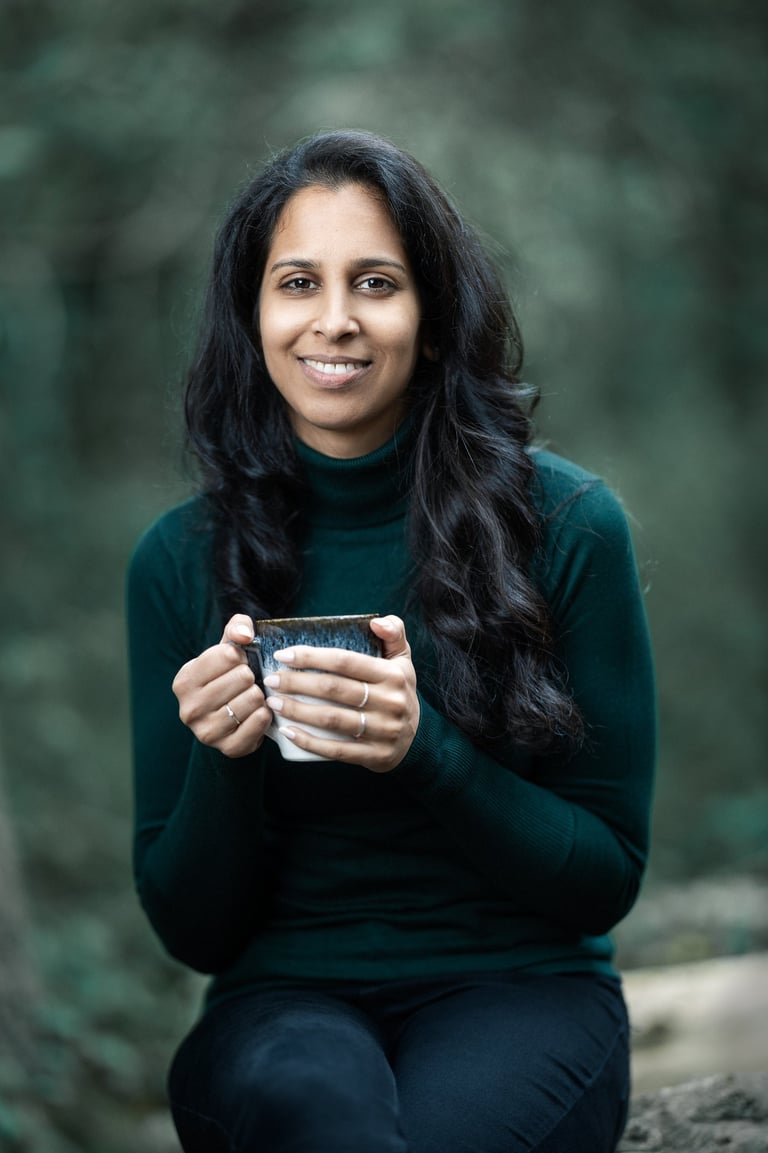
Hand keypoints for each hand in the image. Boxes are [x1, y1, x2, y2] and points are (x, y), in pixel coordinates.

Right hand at [172, 614, 273, 757]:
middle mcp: (189, 708)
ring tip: (252, 696)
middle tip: (246, 683)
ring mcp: (207, 731)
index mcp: (184, 680)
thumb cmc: (227, 678)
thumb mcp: (227, 650)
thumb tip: (244, 634)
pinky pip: (260, 721)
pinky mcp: (228, 748)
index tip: (238, 664)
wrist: (229, 720)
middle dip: (251, 676)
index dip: (241, 656)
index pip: (227, 655)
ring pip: (252, 698)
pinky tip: (259, 712)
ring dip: (259, 695)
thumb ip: (236, 628)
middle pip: (242, 677)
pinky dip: (265, 713)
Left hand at [263, 615, 419, 772]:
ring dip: (297, 710)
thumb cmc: (398, 691)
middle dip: (297, 683)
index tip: (283, 655)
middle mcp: (390, 702)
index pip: (345, 661)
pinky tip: (288, 732)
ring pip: (332, 719)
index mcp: (392, 675)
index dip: (311, 657)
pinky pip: (337, 749)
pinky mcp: (375, 756)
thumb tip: (376, 622)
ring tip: (273, 703)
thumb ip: (393, 633)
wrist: (417, 739)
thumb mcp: (402, 660)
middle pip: (334, 688)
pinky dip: (309, 741)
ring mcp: (383, 731)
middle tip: (271, 680)